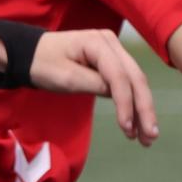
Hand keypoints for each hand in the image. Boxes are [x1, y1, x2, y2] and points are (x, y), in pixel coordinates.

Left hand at [14, 28, 157, 141]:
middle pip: (135, 78)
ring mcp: (113, 51)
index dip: (126, 103)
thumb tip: (118, 95)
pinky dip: (133, 104)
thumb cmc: (43, 64)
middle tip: (150, 137)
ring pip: (135, 82)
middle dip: (144, 109)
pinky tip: (137, 125)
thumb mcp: (65, 77)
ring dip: (143, 110)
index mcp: (97, 43)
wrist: (31, 54)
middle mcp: (111, 43)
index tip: (127, 128)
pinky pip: (127, 83)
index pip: (119, 76)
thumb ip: (94, 84)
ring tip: (147, 138)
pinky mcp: (112, 62)